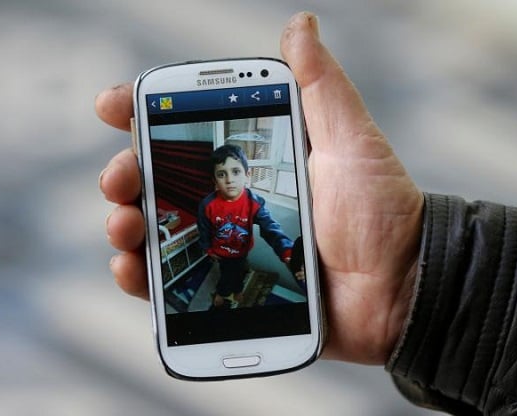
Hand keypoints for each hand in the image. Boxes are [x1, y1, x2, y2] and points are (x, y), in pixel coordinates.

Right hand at [96, 12, 422, 364]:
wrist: (401, 288)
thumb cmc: (381, 212)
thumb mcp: (351, 139)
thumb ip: (321, 85)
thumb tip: (300, 25)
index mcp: (260, 157)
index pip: (191, 129)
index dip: (147, 115)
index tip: (115, 106)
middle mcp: (238, 198)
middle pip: (163, 180)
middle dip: (128, 172)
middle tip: (122, 176)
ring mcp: (231, 244)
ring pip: (160, 229)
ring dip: (127, 221)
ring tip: (125, 222)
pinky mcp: (232, 286)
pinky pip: (173, 283)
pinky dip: (142, 275)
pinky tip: (131, 266)